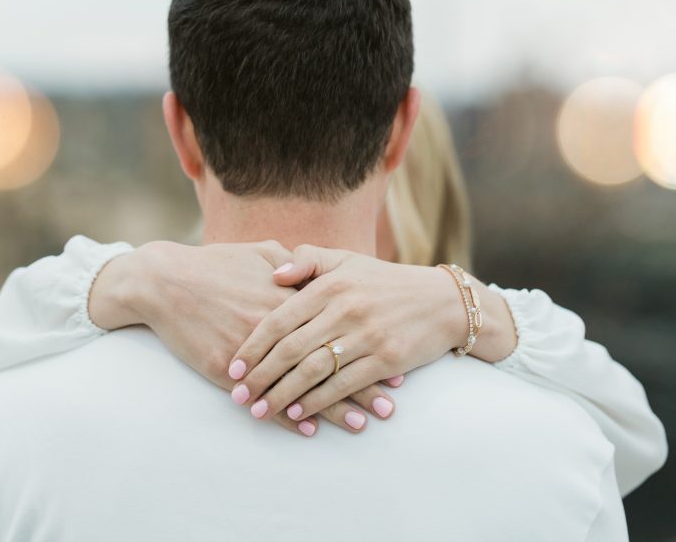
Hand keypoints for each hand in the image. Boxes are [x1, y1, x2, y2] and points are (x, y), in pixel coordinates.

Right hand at [90, 240, 398, 435]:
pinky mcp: (225, 367)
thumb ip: (294, 261)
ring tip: (361, 424)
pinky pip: (263, 395)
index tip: (393, 358)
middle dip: (360, 383)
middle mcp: (275, 323)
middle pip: (326, 357)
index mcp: (286, 294)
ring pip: (299, 383)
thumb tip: (317, 265)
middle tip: (389, 403)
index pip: (337, 324)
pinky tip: (310, 429)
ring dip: (332, 406)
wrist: (163, 280)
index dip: (365, 344)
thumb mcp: (259, 252)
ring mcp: (251, 349)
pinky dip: (287, 414)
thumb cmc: (214, 263)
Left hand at [228, 245, 516, 422]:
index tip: (233, 365)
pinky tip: (299, 413)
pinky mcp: (386, 360)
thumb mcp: (347, 261)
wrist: (442, 301)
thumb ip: (308, 260)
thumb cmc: (385, 282)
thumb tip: (274, 274)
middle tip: (239, 395)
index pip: (280, 318)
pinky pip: (343, 385)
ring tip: (260, 410)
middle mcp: (346, 309)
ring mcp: (366, 335)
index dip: (253, 345)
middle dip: (260, 376)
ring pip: (313, 371)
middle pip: (291, 349)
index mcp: (330, 284)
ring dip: (282, 394)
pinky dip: (318, 402)